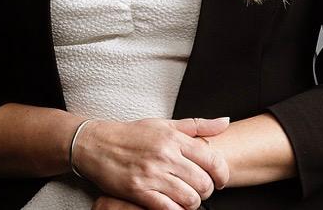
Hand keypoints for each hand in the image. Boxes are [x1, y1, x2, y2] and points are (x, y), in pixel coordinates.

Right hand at [74, 116, 229, 209]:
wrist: (98, 144)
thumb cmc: (133, 134)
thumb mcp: (165, 123)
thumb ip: (197, 125)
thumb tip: (224, 122)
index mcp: (174, 137)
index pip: (212, 159)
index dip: (222, 174)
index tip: (219, 179)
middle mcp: (166, 155)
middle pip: (203, 184)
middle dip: (206, 191)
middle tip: (199, 189)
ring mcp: (152, 174)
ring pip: (189, 199)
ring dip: (191, 203)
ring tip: (185, 198)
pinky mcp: (140, 191)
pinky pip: (168, 209)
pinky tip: (172, 205)